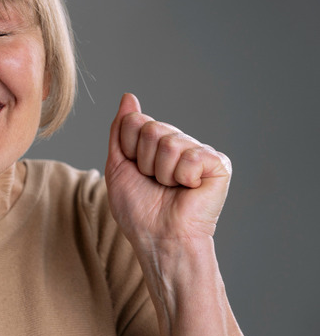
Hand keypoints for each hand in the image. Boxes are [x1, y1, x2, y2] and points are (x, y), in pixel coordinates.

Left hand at [104, 94, 231, 244]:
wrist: (159, 237)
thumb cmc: (138, 210)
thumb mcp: (118, 167)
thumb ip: (120, 130)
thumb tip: (128, 97)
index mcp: (155, 143)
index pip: (134, 121)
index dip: (128, 149)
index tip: (135, 171)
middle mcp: (178, 143)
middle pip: (150, 129)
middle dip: (144, 161)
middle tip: (154, 183)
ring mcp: (199, 152)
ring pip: (168, 141)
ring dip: (162, 172)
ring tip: (171, 188)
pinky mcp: (218, 164)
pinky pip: (192, 155)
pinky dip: (183, 177)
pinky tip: (190, 189)